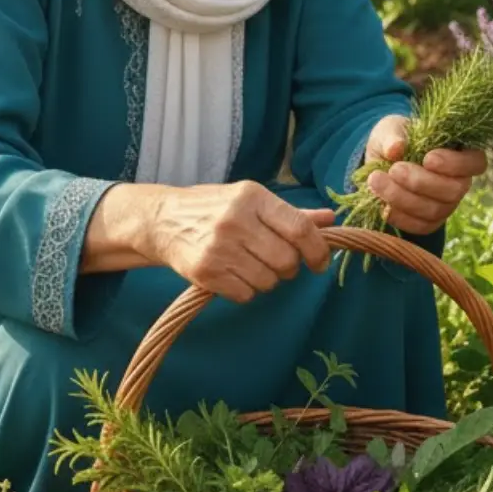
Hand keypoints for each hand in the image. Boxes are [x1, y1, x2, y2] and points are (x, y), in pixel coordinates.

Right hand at [146, 181, 334, 304]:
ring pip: (268, 281)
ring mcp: (219, 247)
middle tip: (273, 261)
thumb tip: (331, 219)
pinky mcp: (205, 271)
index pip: (300, 228)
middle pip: (287, 260)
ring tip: (248, 265)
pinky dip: (244, 291)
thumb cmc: (212, 208)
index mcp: (252, 196)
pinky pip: (245, 295)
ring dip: (265, 280)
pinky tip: (231, 274)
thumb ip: (291, 213)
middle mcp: (236, 219)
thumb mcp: (250, 200)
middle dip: (287, 268)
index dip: (318, 250)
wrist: (161, 220)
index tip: (319, 262)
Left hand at [361, 115, 485, 235]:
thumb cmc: (394, 139)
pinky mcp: (429, 222)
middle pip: (453, 190)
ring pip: (434, 210)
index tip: (428, 158)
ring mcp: (446, 204)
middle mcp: (458, 182)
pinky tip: (381, 204)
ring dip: (402, 198)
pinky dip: (399, 217)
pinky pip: (419, 226)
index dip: (456, 164)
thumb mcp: (390, 129)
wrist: (380, 162)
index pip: (476, 162)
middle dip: (420, 182)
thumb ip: (392, 135)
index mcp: (459, 153)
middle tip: (394, 169)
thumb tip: (396, 148)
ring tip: (376, 181)